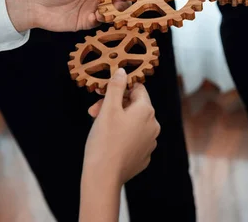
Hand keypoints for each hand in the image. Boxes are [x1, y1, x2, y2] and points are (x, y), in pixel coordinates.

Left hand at [5, 0, 122, 31]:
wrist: (32, 5)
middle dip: (125, 3)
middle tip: (128, 6)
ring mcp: (92, 8)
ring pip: (112, 12)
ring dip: (116, 13)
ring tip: (115, 12)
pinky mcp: (87, 21)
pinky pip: (102, 22)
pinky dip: (105, 21)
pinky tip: (100, 17)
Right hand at [84, 68, 159, 184]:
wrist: (103, 177)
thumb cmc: (104, 140)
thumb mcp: (108, 109)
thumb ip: (116, 87)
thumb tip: (123, 71)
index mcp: (147, 111)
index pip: (137, 89)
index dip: (119, 89)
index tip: (102, 94)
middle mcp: (154, 125)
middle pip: (134, 106)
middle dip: (113, 106)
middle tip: (93, 112)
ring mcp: (150, 142)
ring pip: (133, 123)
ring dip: (117, 121)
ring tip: (99, 128)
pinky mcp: (144, 156)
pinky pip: (133, 139)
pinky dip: (122, 137)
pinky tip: (108, 143)